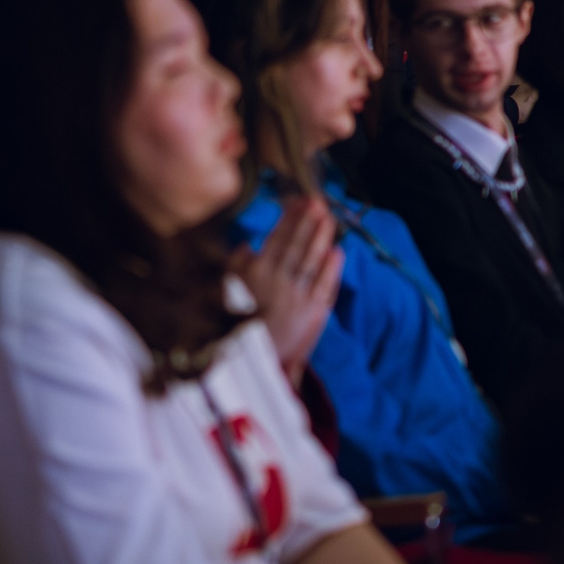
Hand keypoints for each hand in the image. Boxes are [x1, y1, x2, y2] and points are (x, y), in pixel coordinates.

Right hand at [233, 196, 342, 382]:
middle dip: (307, 221)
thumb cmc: (237, 323)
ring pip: (310, 260)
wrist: (251, 361)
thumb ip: (236, 265)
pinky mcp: (312, 313)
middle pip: (295, 244)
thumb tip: (247, 244)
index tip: (299, 202)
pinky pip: (324, 286)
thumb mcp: (226, 290)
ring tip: (328, 219)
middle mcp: (276, 281)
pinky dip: (331, 269)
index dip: (289, 218)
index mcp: (255, 273)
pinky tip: (337, 252)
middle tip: (318, 202)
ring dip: (320, 238)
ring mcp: (296, 296)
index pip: (276, 238)